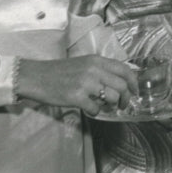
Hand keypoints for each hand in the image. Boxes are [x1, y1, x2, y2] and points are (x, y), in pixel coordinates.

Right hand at [15, 55, 138, 116]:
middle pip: (122, 85)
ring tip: (106, 107)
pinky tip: (89, 109)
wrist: (36, 77)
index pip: (125, 70)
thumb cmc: (59, 72)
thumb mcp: (83, 64)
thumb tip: (120, 83)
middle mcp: (94, 69)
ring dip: (112, 105)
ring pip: (112, 97)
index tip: (135, 92)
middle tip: (123, 105)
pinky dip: (95, 112)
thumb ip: (101, 70)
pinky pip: (95, 108)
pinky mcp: (76, 96)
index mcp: (97, 60)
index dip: (134, 82)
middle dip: (127, 98)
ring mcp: (85, 83)